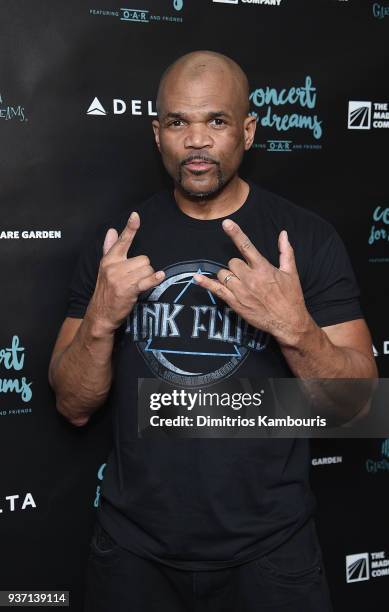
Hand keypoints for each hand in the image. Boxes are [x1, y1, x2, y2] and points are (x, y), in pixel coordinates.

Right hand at [88, 211, 164, 333]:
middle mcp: (114, 267)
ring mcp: (121, 278)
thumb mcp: (105, 269)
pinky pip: (147, 280)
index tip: (135, 216)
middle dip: (144, 269)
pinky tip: (160, 277)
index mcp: (109, 260)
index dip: (130, 228)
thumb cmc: (106, 290)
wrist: (101, 314)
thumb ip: (109, 248)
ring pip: (147, 269)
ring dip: (147, 277)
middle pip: (143, 259)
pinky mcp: (129, 290)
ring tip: (137, 285)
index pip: (122, 241)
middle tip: (135, 279)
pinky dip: (155, 279)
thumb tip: (111, 230)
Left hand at [193, 219, 312, 347]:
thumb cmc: (291, 297)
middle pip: (232, 262)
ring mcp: (240, 291)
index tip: (226, 223)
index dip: (235, 233)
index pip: (246, 246)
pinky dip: (206, 283)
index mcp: (263, 268)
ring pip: (223, 274)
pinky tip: (197, 278)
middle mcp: (250, 278)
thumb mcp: (291, 272)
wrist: (288, 321)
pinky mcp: (235, 303)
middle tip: (246, 275)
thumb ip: (285, 251)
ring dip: (228, 276)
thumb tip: (284, 234)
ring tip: (239, 284)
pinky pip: (216, 290)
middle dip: (236, 266)